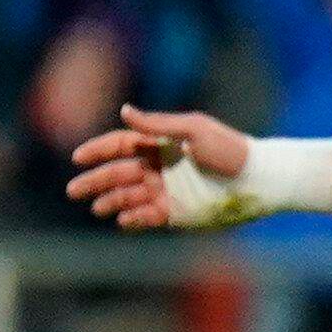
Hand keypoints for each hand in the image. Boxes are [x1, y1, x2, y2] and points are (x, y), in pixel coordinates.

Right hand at [65, 105, 253, 228]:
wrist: (258, 178)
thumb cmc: (229, 149)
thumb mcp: (193, 129)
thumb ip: (158, 125)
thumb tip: (124, 112)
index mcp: (160, 145)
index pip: (120, 146)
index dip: (98, 151)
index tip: (78, 157)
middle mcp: (159, 168)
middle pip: (118, 174)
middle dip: (95, 181)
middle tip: (73, 190)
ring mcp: (166, 191)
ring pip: (128, 197)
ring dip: (110, 201)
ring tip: (96, 207)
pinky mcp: (176, 212)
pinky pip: (147, 217)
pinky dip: (133, 219)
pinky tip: (121, 220)